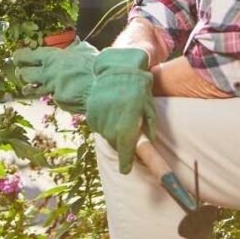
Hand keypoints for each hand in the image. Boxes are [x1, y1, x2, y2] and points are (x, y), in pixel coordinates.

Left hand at [13, 41, 97, 112]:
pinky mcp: (59, 102)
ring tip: (29, 88)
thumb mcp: (83, 50)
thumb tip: (75, 42)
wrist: (102, 86)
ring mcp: (52, 89)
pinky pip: (53, 98)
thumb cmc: (94, 64)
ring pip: (32, 90)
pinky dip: (56, 95)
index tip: (16, 57)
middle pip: (24, 74)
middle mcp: (48, 74)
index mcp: (51, 58)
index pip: (26, 56)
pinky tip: (63, 93)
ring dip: (29, 88)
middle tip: (20, 72)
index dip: (19, 57)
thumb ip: (75, 48)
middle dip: (20, 73)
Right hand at [85, 48, 155, 174]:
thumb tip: (148, 143)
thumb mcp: (149, 109)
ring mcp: (98, 120)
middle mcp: (109, 127)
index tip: (125, 169)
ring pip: (106, 136)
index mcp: (126, 128)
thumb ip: (148, 129)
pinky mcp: (90, 113)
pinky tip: (111, 114)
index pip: (125, 154)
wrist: (116, 70)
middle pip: (115, 146)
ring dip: (112, 134)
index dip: (126, 163)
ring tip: (119, 119)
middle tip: (128, 135)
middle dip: (122, 145)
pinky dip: (104, 125)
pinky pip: (98, 126)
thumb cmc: (137, 89)